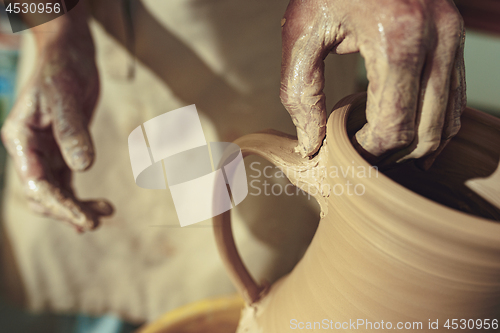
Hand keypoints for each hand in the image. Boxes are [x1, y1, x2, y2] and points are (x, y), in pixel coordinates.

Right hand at [1, 19, 112, 231]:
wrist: (70, 54)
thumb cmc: (63, 69)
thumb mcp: (66, 97)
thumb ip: (72, 132)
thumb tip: (83, 167)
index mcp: (21, 138)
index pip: (35, 183)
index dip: (59, 205)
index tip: (84, 220)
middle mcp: (29, 150)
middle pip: (42, 194)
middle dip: (66, 211)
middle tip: (95, 222)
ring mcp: (45, 152)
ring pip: (56, 191)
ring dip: (76, 207)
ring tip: (105, 213)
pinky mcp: (63, 151)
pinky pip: (67, 182)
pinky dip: (81, 197)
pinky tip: (101, 207)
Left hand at [280, 0, 465, 164]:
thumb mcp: (301, 32)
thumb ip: (300, 92)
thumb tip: (311, 145)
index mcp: (397, 39)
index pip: (394, 127)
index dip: (368, 152)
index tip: (343, 152)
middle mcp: (437, 40)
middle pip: (425, 132)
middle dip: (392, 155)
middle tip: (360, 157)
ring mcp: (454, 39)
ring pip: (448, 122)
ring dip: (415, 146)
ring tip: (380, 150)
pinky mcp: (457, 39)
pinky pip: (456, 100)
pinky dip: (434, 125)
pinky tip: (407, 133)